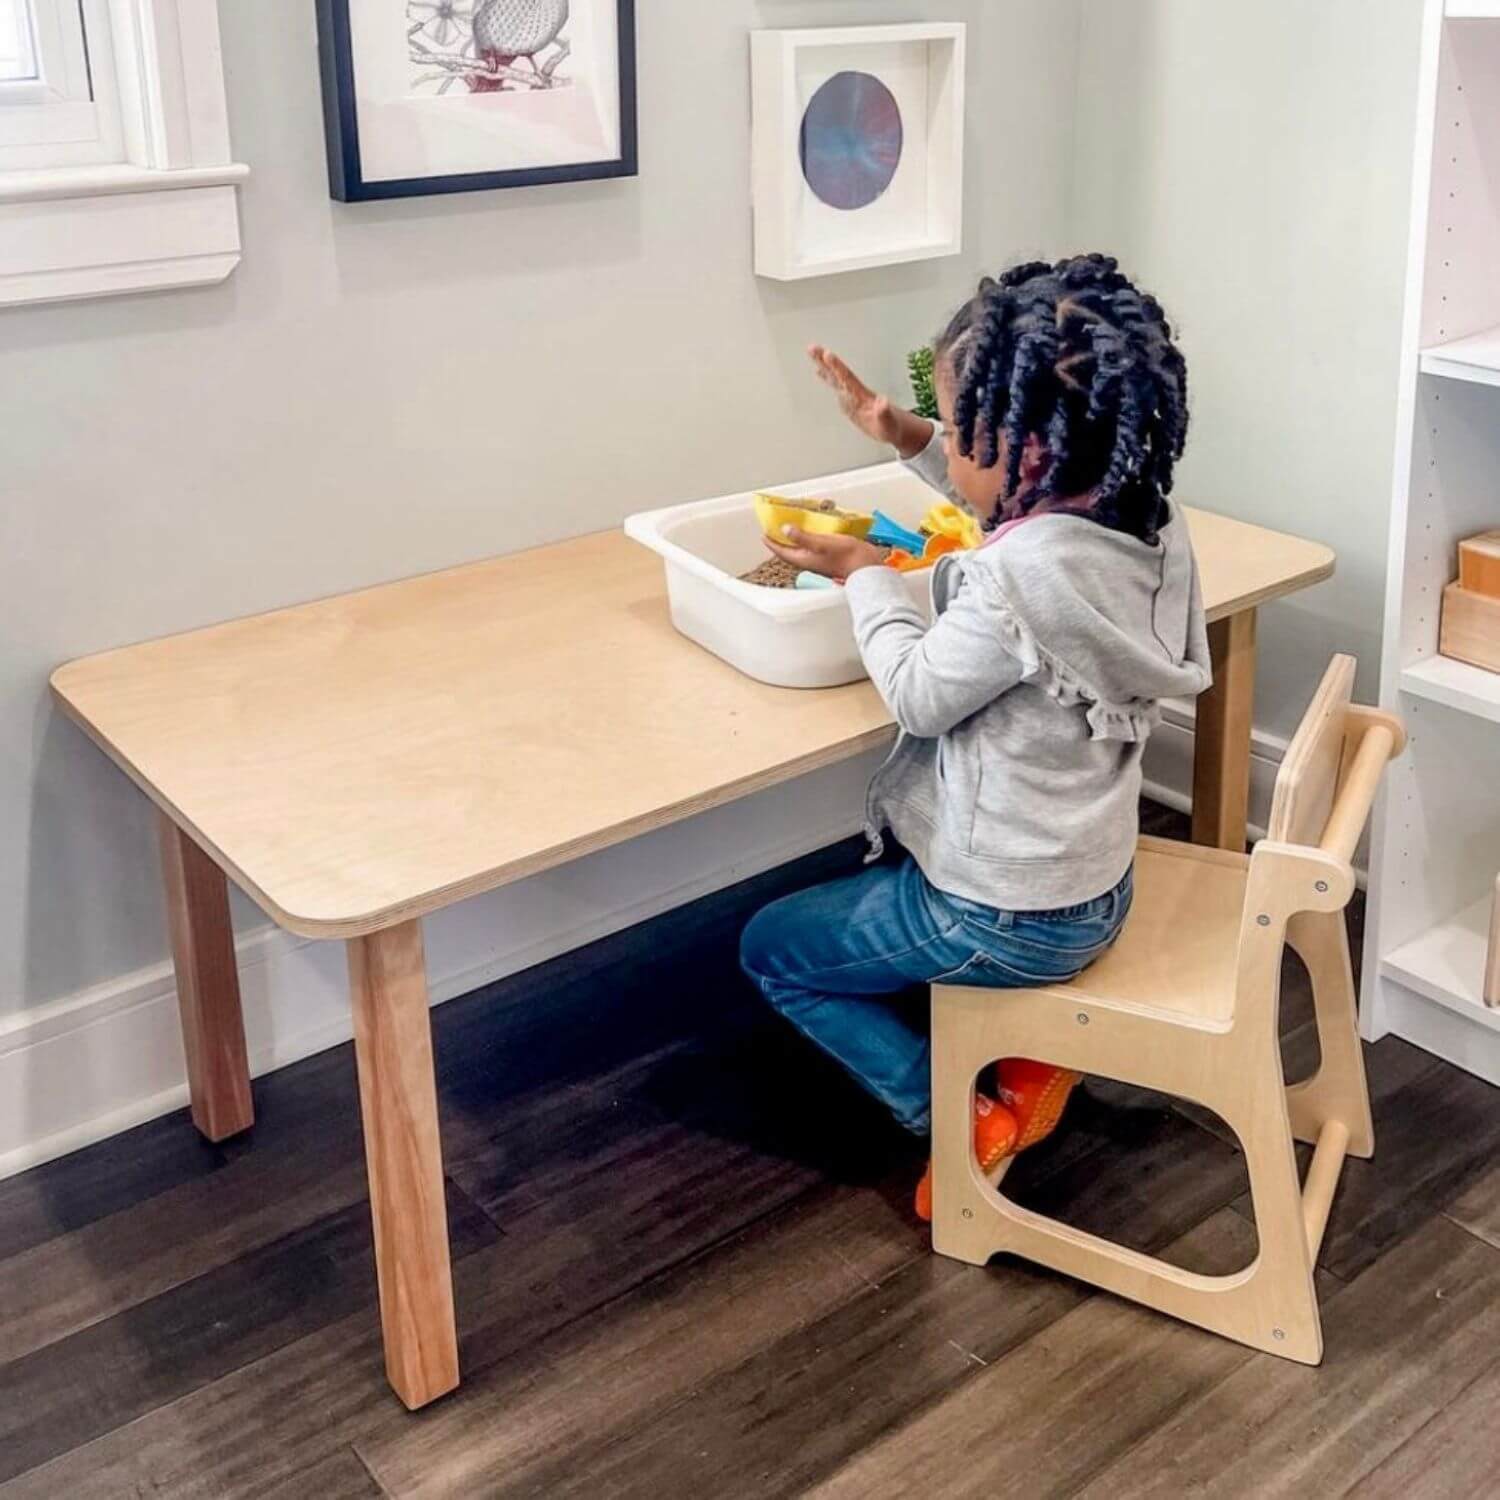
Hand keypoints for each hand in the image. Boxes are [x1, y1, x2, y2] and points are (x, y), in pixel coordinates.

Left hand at [765, 527, 888, 581]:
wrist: (867, 567)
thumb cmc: (847, 556)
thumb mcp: (822, 543)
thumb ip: (803, 537)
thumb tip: (785, 529)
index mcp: (804, 559)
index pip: (781, 551)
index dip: (771, 541)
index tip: (764, 532)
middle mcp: (809, 561)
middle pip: (789, 550)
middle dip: (781, 539)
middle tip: (776, 527)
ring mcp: (819, 560)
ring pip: (801, 548)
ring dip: (795, 537)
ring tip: (792, 526)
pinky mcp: (829, 556)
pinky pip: (813, 546)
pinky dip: (809, 537)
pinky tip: (814, 530)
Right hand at [808, 346, 933, 459]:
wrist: (894, 428)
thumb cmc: (891, 427)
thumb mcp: (888, 423)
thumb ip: (884, 413)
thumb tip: (883, 402)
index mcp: (862, 395)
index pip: (847, 378)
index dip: (837, 367)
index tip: (827, 354)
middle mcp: (855, 392)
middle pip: (838, 373)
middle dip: (825, 361)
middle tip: (812, 347)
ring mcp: (851, 395)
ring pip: (834, 377)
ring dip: (823, 365)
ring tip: (812, 352)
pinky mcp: (849, 400)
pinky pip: (835, 385)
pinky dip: (827, 377)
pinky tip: (820, 372)